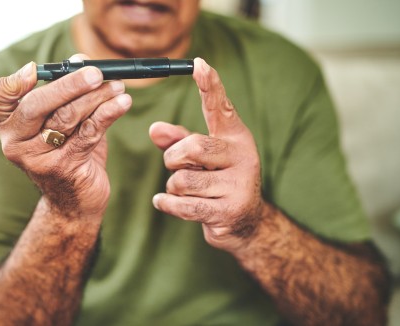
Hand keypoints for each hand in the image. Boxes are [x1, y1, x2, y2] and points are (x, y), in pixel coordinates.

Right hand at [0, 54, 131, 217]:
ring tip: (117, 85)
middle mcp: (15, 140)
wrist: (73, 202)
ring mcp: (37, 157)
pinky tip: (122, 103)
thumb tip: (81, 61)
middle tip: (96, 73)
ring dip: (97, 97)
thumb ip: (67, 90)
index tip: (34, 70)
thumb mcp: (61, 119)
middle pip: (35, 104)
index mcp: (7, 123)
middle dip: (69, 85)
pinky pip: (88, 134)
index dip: (10, 82)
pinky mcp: (63, 168)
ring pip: (66, 117)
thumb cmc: (66, 151)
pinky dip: (108, 114)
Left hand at [150, 58, 265, 250]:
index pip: (220, 107)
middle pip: (192, 146)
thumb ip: (177, 139)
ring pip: (183, 179)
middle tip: (175, 166)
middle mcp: (242, 156)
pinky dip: (167, 204)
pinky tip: (165, 202)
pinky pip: (184, 205)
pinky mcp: (228, 211)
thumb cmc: (218, 180)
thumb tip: (154, 129)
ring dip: (173, 186)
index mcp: (235, 137)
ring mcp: (238, 185)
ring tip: (184, 190)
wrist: (245, 223)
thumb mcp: (199, 156)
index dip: (209, 85)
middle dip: (173, 158)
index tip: (199, 64)